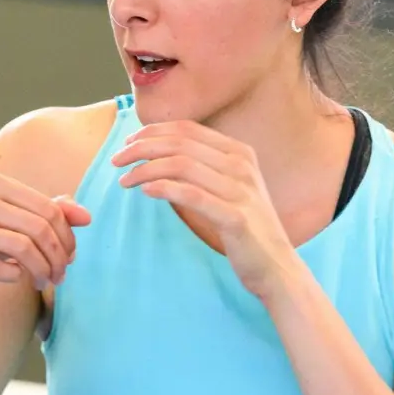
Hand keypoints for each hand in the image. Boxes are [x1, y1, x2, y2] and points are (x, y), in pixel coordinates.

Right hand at [0, 173, 91, 302]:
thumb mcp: (21, 224)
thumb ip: (53, 215)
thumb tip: (87, 217)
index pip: (48, 209)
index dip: (67, 237)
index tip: (70, 257)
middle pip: (38, 228)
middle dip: (57, 257)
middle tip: (60, 276)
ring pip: (21, 247)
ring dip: (40, 271)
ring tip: (43, 282)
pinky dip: (13, 276)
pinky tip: (15, 277)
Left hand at [112, 121, 297, 298]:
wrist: (276, 266)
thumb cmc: (245, 227)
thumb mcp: (228, 188)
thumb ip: (202, 168)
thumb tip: (158, 155)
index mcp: (239, 152)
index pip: (187, 128)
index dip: (152, 131)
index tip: (128, 143)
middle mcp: (241, 165)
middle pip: (180, 143)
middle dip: (142, 148)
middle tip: (116, 161)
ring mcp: (241, 190)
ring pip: (182, 165)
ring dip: (146, 169)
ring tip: (124, 180)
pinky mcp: (236, 217)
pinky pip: (193, 195)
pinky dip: (164, 189)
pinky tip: (145, 191)